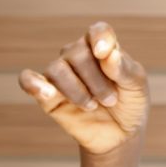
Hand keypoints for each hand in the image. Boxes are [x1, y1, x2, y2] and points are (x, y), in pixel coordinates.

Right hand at [19, 22, 148, 155]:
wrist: (119, 135)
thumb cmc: (130, 104)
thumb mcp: (137, 86)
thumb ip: (124, 69)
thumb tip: (108, 53)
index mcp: (103, 47)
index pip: (97, 31)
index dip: (99, 38)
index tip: (104, 53)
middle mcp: (78, 55)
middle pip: (77, 53)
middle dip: (96, 81)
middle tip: (111, 100)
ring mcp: (61, 73)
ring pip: (56, 69)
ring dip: (77, 91)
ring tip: (92, 106)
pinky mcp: (46, 94)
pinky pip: (29, 80)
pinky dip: (33, 84)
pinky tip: (46, 93)